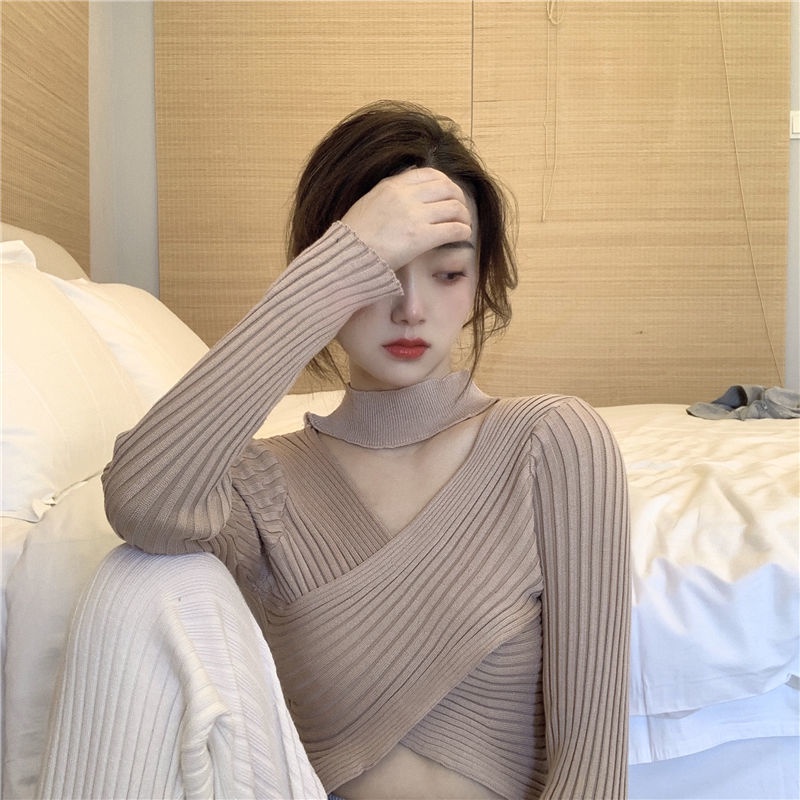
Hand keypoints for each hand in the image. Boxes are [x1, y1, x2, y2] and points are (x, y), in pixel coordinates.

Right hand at [341, 168, 471, 269]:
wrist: (348, 256)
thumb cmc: (355, 235)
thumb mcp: (370, 201)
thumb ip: (390, 193)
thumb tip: (411, 187)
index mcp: (393, 185)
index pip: (430, 174)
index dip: (446, 183)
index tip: (450, 194)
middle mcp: (406, 196)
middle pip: (447, 188)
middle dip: (459, 198)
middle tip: (461, 211)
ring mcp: (415, 216)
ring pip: (454, 208)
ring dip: (464, 216)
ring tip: (464, 224)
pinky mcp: (421, 237)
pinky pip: (453, 229)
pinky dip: (462, 231)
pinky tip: (463, 236)